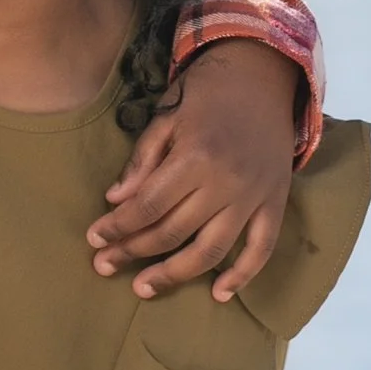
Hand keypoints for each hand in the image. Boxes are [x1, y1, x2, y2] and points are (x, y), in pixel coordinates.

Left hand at [89, 36, 297, 303]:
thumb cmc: (207, 93)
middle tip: (104, 266)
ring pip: (212, 249)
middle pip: (173, 231)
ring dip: (175, 274)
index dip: (118, 227)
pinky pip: (262, 248)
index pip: (148, 206)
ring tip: (143, 288)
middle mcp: (226, 181)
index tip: (95, 240)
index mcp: (196, 156)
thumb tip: (115, 201)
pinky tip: (219, 294)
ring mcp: (254, 196)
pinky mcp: (276, 202)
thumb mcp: (167, 116)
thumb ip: (143, 160)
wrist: (264, 75)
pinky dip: (243, 275)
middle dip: (133, 252)